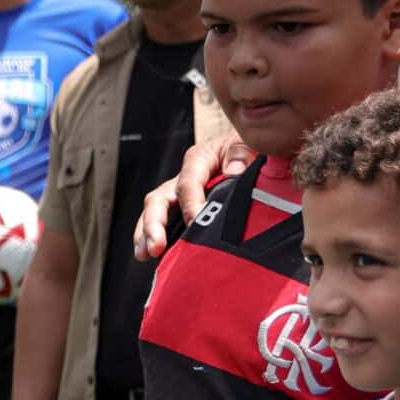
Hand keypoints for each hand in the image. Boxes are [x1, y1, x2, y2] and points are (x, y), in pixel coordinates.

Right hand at [133, 132, 252, 260]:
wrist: (256, 154)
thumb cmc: (252, 148)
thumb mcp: (249, 144)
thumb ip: (241, 154)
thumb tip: (232, 172)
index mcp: (199, 159)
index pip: (188, 183)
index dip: (190, 203)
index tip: (195, 222)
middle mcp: (184, 177)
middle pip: (159, 199)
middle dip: (154, 224)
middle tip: (156, 246)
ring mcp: (180, 194)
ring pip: (154, 212)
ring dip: (146, 233)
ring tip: (144, 255)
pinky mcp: (184, 208)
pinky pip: (164, 222)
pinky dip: (153, 238)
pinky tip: (150, 256)